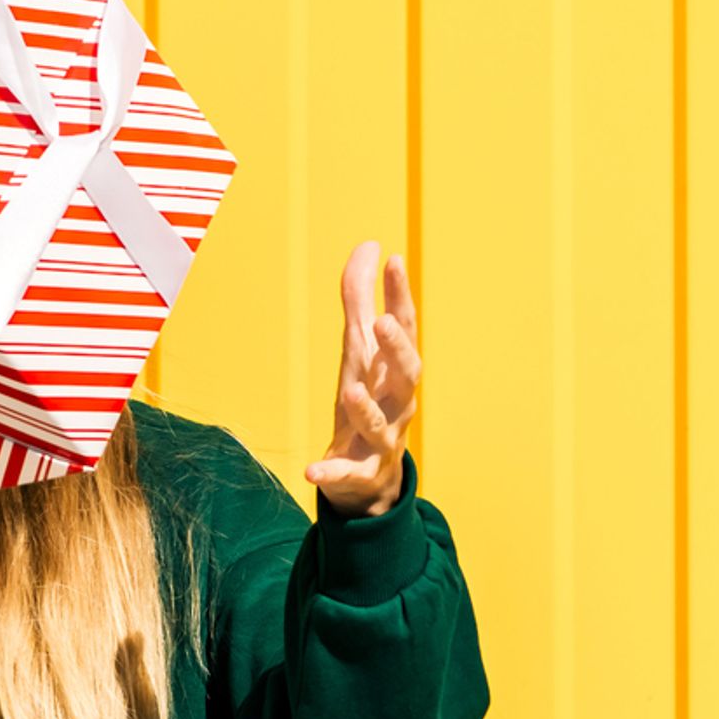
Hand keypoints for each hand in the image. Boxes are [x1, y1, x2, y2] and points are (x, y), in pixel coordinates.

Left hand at [304, 241, 421, 517]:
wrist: (368, 474)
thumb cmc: (368, 397)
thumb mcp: (360, 347)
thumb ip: (360, 298)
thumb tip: (370, 245)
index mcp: (393, 369)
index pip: (404, 327)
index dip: (400, 294)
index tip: (393, 260)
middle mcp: (396, 402)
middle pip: (408, 375)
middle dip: (398, 350)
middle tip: (384, 323)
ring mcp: (381, 438)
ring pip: (381, 424)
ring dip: (367, 408)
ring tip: (351, 390)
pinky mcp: (359, 470)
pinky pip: (348, 472)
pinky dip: (331, 472)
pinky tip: (310, 469)